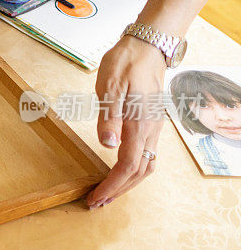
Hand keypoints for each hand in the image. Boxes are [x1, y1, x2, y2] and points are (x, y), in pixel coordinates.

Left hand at [87, 36, 165, 207]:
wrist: (147, 46)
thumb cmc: (125, 64)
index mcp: (139, 125)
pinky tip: (120, 171)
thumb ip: (109, 117)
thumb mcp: (110, 87)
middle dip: (118, 190)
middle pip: (139, 172)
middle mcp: (150, 130)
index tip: (95, 198)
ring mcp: (153, 127)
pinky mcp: (150, 123)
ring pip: (146, 165)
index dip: (112, 185)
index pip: (128, 166)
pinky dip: (133, 169)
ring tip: (107, 193)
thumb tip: (108, 145)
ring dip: (127, 183)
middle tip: (97, 202)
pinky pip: (146, 154)